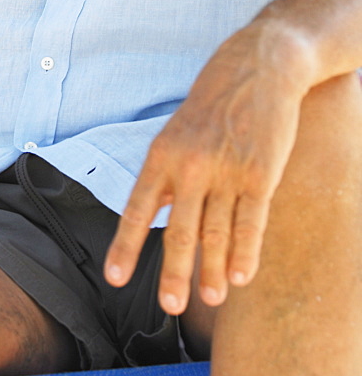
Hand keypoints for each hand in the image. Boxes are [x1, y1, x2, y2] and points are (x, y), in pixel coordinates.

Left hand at [104, 30, 305, 315]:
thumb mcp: (175, 133)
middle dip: (173, 272)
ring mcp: (226, 171)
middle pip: (179, 230)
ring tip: (210, 297)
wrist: (255, 69)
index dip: (126, 245)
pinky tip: (242, 276)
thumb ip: (167, 174)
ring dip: (214, 270)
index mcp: (161, 155)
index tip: (115, 277)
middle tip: (168, 305)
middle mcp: (190, 166)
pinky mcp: (259, 174)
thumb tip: (158, 213)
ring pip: (216, 233)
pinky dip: (247, 252)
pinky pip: (251, 222)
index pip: (137, 208)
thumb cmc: (211, 105)